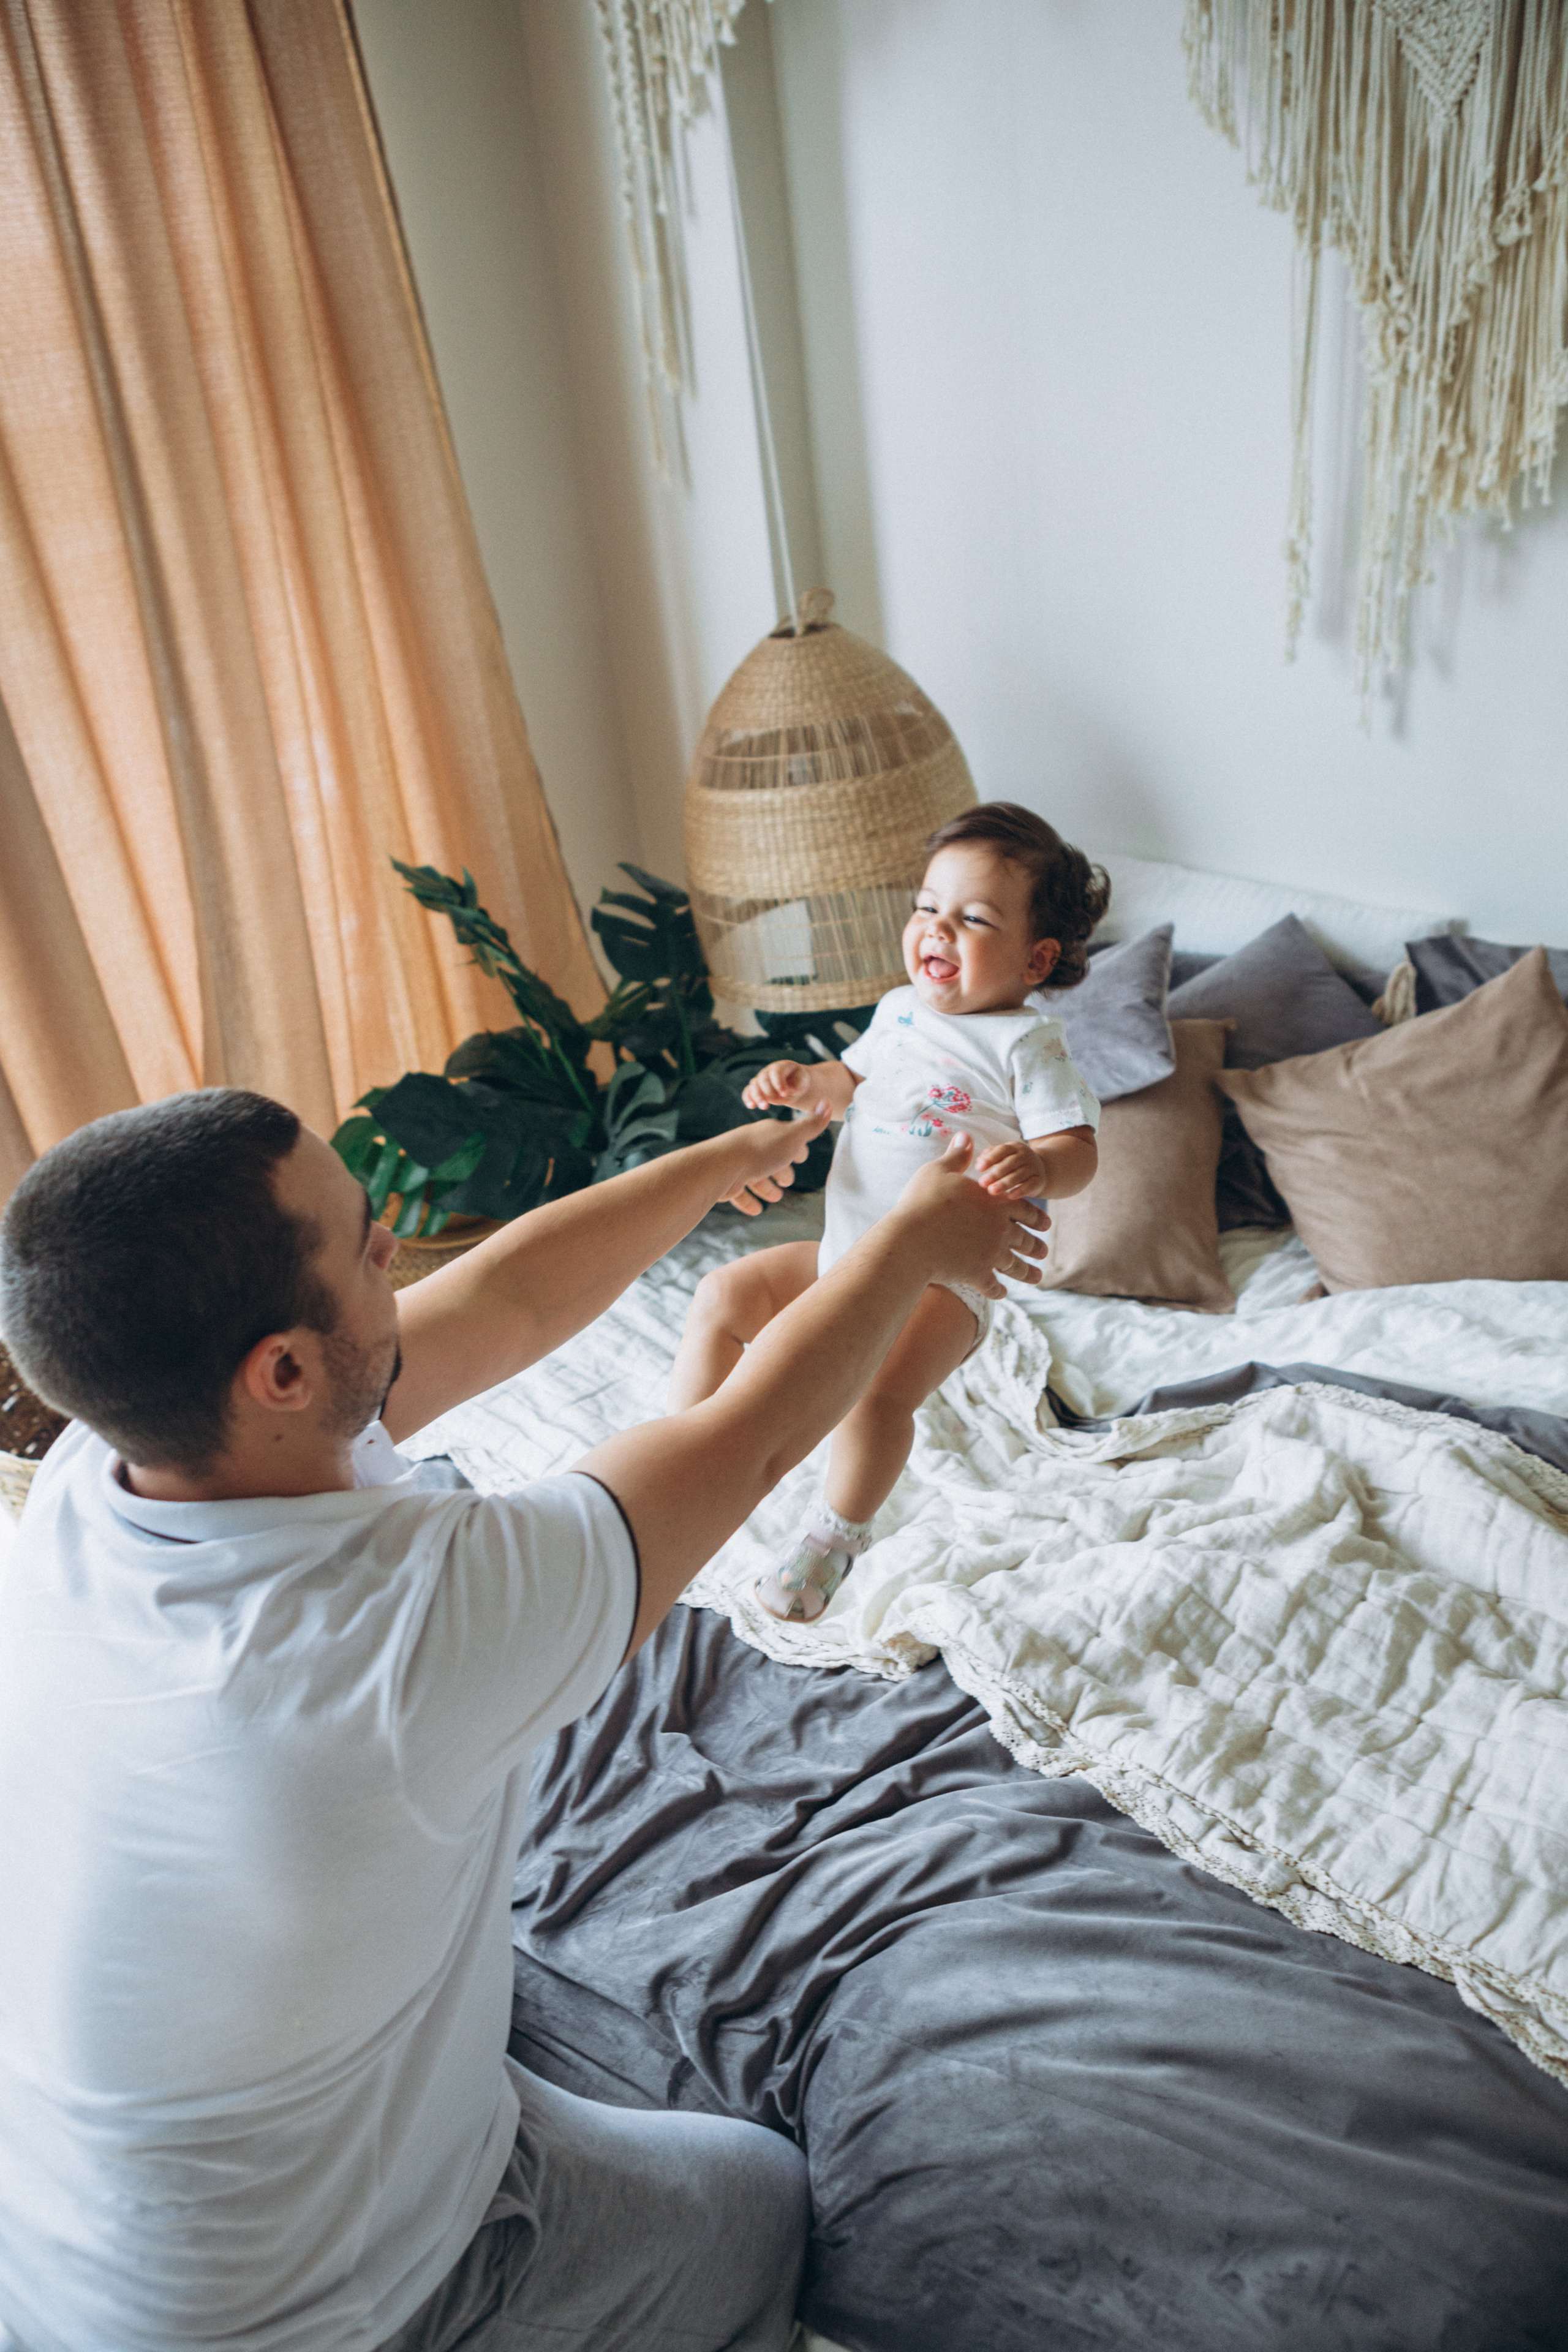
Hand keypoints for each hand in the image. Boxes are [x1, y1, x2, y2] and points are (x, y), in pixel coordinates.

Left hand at [717, 1103, 832, 1216]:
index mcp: (769, 1135)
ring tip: (775, 1197)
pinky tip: (757, 1210)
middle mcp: (753, 1148)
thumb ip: (811, 1125)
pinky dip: (749, 1201)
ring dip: (766, 1188)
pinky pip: (740, 1194)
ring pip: (755, 1177)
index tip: (801, 1157)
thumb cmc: (761, 1151)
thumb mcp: (792, 1137)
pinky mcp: (727, 1183)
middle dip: (780, 1170)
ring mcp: (739, 1165)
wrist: (722, 1165)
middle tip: (787, 1181)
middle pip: (770, 1159)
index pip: (786, 1140)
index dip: (796, 1149)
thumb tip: (827, 1102)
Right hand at [741, 1059, 811, 1111]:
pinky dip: (748, 1098)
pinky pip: (748, 1092)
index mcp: (781, 1066)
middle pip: (763, 1079)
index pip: (777, 1072)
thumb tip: (787, 1093)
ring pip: (753, 1085)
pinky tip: (751, 1106)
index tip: (785, 1093)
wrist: (793, 1084)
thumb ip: (797, 1085)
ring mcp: (760, 1079)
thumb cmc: (799, 1081)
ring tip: (765, 1106)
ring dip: (757, 1096)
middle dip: (769, 1091)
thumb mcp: (803, 1081)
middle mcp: (768, 1071)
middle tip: (778, 1101)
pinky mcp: (756, 1088)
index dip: (779, 1083)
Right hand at [894, 1133, 1048, 1296]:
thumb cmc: (923, 1201)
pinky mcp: (977, 1274)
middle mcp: (1000, 1229)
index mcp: (995, 1202)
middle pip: (1025, 1239)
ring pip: (1016, 1265)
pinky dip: (998, 1291)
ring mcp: (991, 1253)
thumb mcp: (938, 1171)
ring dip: (1027, 1272)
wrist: (912, 1238)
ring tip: (1036, 1277)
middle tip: (1043, 1251)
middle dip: (1036, 1246)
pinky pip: (993, 1286)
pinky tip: (1002, 1294)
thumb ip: (956, 1156)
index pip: (1024, 1208)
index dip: (1036, 1216)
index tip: (1045, 1224)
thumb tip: (965, 1136)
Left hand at [975, 1140, 1047, 1199]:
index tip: (978, 1168)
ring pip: (1019, 1175)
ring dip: (1005, 1183)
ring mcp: (1034, 1167)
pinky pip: (1030, 1185)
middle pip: (1010, 1163)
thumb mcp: (1004, 1157)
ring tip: (992, 1191)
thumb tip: (979, 1161)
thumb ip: (991, 1157)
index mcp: (1014, 1147)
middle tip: (982, 1182)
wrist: (1041, 1170)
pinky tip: (1009, 1196)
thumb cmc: (1014, 1164)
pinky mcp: (1039, 1180)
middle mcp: (1025, 1155)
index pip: (1002, 1150)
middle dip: (995, 1173)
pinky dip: (1020, 1191)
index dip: (990, 1158)